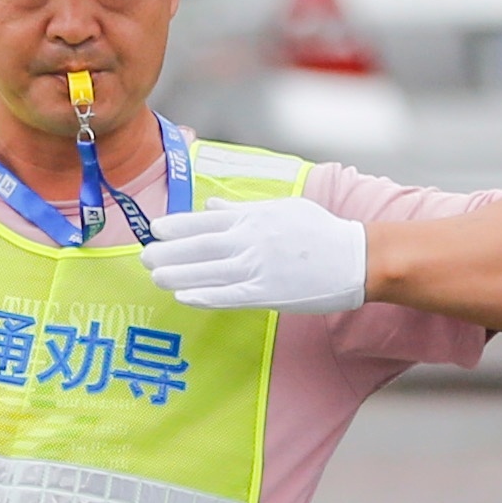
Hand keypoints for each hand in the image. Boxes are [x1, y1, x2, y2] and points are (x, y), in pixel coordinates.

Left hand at [140, 198, 368, 314]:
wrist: (356, 258)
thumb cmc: (320, 232)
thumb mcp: (282, 209)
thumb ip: (243, 209)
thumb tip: (212, 205)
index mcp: (254, 218)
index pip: (206, 220)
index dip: (177, 226)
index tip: (154, 229)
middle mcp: (252, 240)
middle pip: (201, 246)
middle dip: (169, 252)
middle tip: (144, 256)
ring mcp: (260, 267)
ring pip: (209, 271)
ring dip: (179, 274)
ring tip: (155, 276)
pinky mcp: (269, 293)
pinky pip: (230, 296)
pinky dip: (205, 296)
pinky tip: (184, 297)